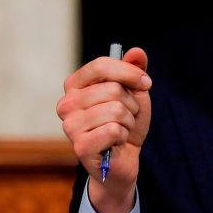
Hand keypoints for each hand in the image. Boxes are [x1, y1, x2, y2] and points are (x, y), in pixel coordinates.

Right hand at [56, 47, 151, 212]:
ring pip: (115, 110)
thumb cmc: (125, 124)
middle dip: (131, 104)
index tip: (146, 83)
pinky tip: (116, 143)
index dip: (129, 72)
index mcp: (75, 86)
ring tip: (121, 130)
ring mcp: (70, 125)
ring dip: (128, 121)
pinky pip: (114, 130)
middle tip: (127, 117)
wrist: (123, 160)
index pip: (101, 65)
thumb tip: (137, 52)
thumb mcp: (134, 94)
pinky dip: (124, 136)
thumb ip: (135, 71)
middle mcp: (66, 103)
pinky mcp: (79, 146)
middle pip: (112, 89)